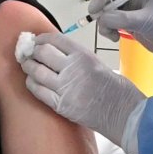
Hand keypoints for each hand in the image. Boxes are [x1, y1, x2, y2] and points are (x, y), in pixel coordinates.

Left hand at [22, 33, 144, 147]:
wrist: (125, 114)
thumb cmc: (117, 90)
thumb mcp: (98, 64)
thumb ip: (78, 59)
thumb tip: (57, 55)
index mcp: (83, 55)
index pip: (55, 40)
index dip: (41, 38)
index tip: (36, 41)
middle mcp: (72, 68)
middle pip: (42, 53)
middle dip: (32, 52)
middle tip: (28, 53)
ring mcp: (65, 87)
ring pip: (36, 71)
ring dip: (28, 67)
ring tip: (27, 66)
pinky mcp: (61, 105)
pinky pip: (38, 91)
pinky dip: (32, 84)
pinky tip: (32, 82)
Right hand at [89, 0, 152, 60]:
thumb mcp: (147, 21)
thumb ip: (123, 19)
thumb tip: (102, 18)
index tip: (94, 10)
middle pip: (107, 1)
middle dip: (102, 14)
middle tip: (105, 27)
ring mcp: (129, 11)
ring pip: (107, 14)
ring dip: (105, 25)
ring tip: (114, 35)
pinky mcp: (128, 23)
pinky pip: (110, 23)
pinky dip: (109, 30)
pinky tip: (116, 37)